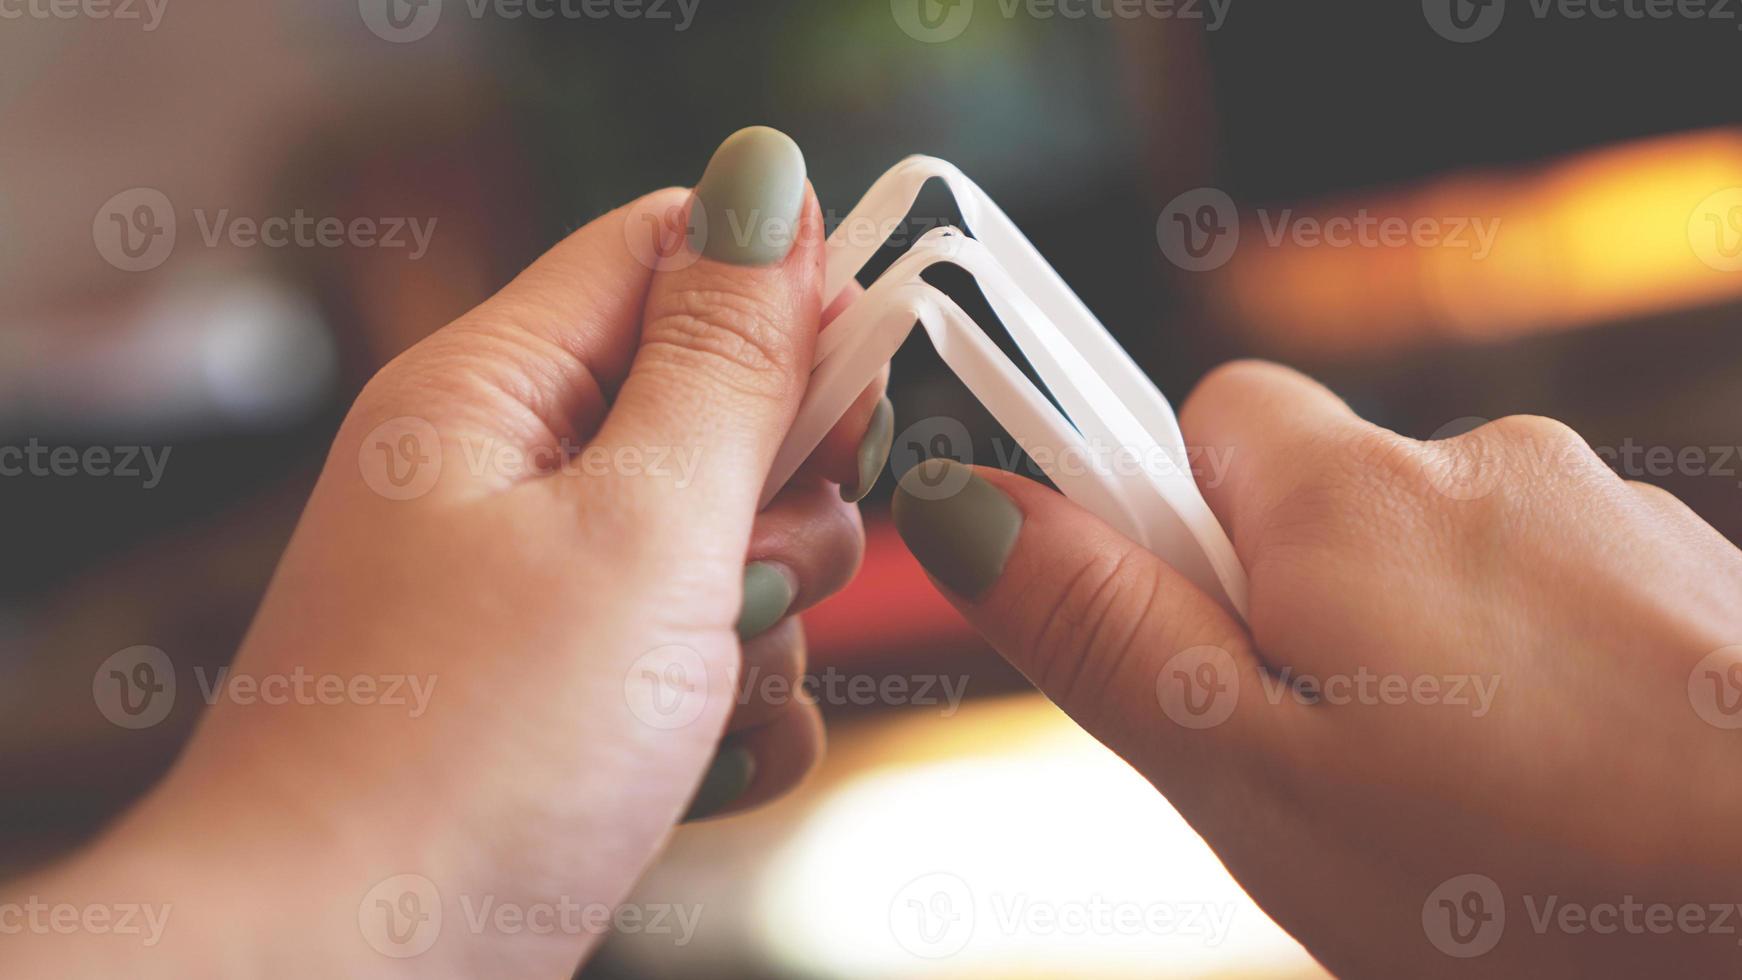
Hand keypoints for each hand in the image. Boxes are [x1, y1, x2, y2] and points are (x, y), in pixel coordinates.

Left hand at [6, 127, 892, 976]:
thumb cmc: (464, 761)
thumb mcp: (637, 530)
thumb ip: (726, 364)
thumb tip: (770, 188)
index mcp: (493, 394)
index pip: (665, 253)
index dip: (782, 291)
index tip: (856, 366)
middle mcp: (507, 484)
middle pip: (714, 410)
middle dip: (777, 496)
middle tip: (744, 571)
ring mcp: (540, 604)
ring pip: (729, 552)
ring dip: (764, 626)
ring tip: (699, 696)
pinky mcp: (570, 706)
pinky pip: (707, 668)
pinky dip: (731, 719)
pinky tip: (694, 770)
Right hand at [891, 359, 1741, 976]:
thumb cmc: (1542, 880)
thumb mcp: (1258, 778)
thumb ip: (1104, 628)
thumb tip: (962, 503)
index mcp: (1355, 497)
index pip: (1198, 416)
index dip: (1164, 524)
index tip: (1182, 632)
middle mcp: (1485, 465)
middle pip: (1318, 500)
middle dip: (1290, 617)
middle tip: (1315, 765)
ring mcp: (1605, 519)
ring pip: (1434, 567)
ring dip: (1412, 658)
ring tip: (1456, 804)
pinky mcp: (1686, 584)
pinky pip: (1545, 604)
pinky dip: (1525, 677)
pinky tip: (1556, 787)